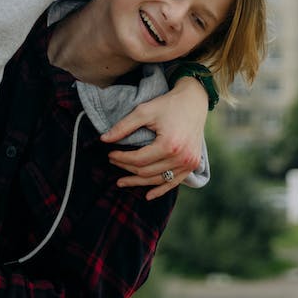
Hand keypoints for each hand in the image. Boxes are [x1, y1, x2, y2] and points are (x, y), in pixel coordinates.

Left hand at [102, 76, 206, 199]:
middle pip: (147, 171)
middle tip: (113, 163)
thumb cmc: (168, 104)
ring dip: (139, 182)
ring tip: (122, 182)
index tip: (110, 153)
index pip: (138, 159)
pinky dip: (160, 190)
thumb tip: (104, 140)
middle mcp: (181, 157)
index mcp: (169, 145)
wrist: (194, 101)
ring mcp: (188, 163)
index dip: (121, 158)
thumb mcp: (144, 111)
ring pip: (158, 179)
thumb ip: (123, 126)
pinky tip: (148, 195)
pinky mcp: (192, 165)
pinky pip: (174, 182)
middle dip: (127, 169)